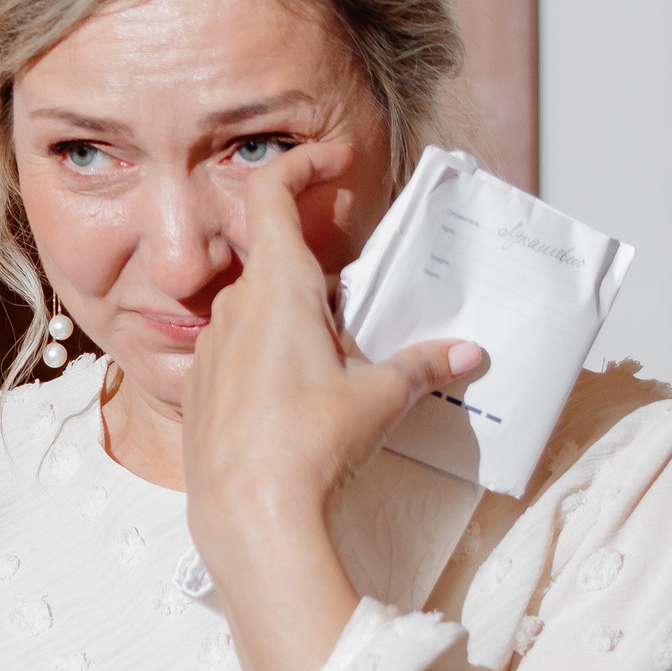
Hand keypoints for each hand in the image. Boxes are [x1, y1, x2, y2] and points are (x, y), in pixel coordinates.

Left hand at [183, 147, 482, 670]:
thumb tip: (467, 354)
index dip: (303, 164)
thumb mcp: (380, 398)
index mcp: (276, 289)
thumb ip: (423, 365)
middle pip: (275, 258)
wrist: (246, 512)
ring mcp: (212, 348)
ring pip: (257, 308)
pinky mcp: (203, 387)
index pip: (272, 194)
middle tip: (363, 297)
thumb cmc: (308, 445)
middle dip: (321, 268)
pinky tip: (304, 393)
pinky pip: (240, 349)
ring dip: (298, 316)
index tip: (335, 158)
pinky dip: (273, 352)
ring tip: (342, 355)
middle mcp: (234, 308)